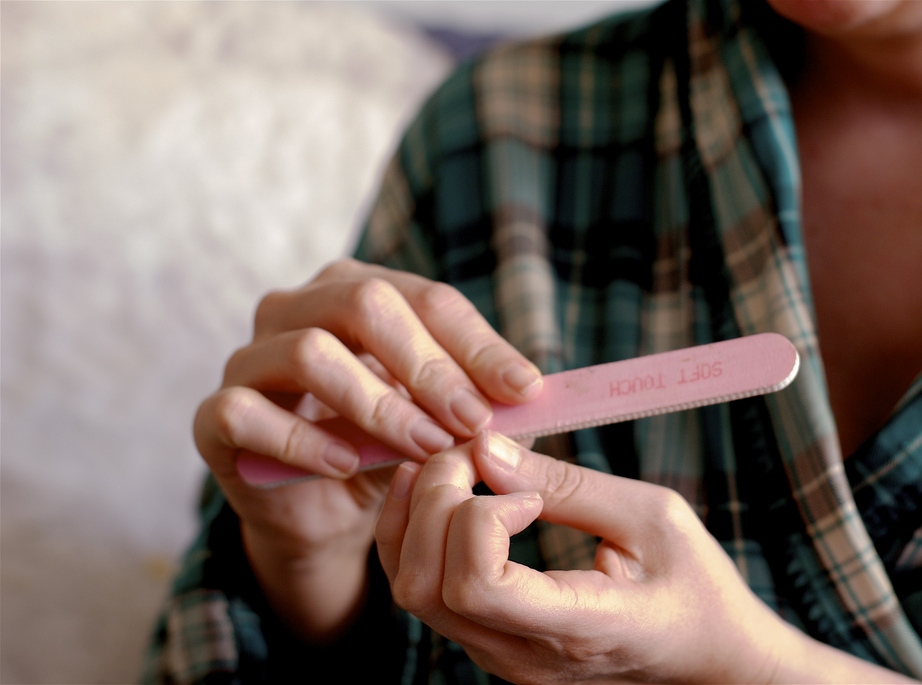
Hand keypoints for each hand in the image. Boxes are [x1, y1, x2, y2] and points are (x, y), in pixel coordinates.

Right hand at [192, 259, 541, 640]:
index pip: (423, 296)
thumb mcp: (436, 418)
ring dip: (378, 404)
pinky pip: (247, 412)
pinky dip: (304, 440)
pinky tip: (348, 465)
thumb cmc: (383, 449)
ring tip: (424, 446)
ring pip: (309, 352)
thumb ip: (474, 398)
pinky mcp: (215, 415)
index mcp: (355, 290)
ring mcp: (249, 358)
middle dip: (428, 365)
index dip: (476, 342)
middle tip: (472, 420)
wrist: (321, 511)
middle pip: (364, 303)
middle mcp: (297, 308)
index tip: (524, 389)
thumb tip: (531, 391)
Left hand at [376, 432, 920, 683]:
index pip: (475, 587)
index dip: (477, 519)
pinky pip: (425, 593)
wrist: (710, 658)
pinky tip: (443, 492)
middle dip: (434, 500)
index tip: (524, 492)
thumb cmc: (697, 587)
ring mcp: (500, 658)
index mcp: (576, 629)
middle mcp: (523, 657)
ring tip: (455, 467)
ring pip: (409, 591)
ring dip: (415, 516)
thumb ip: (567, 485)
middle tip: (473, 455)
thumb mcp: (653, 517)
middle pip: (424, 585)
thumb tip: (486, 448)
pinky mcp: (491, 643)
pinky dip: (417, 535)